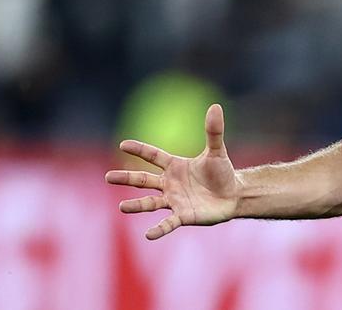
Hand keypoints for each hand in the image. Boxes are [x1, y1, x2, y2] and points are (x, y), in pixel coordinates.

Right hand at [105, 103, 239, 239]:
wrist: (233, 195)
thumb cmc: (222, 172)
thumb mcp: (217, 151)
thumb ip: (213, 131)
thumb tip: (215, 106)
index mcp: (175, 166)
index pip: (153, 155)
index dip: (139, 150)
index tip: (122, 144)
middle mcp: (170, 183)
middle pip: (143, 180)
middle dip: (126, 178)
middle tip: (107, 177)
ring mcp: (174, 200)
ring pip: (150, 202)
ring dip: (137, 205)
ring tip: (122, 207)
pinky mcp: (183, 216)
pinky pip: (168, 224)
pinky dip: (159, 229)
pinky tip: (148, 235)